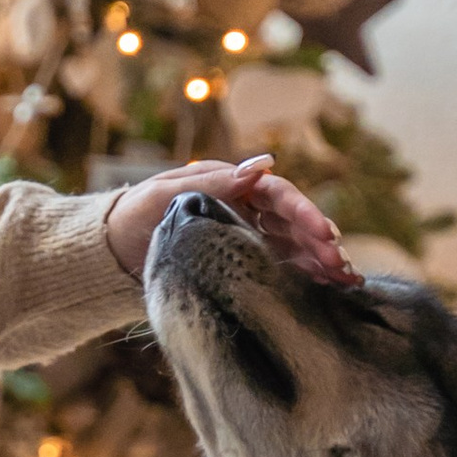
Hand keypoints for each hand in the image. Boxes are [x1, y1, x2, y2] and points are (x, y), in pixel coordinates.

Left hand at [105, 154, 356, 287]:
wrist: (108, 255)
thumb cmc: (132, 215)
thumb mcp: (166, 193)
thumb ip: (214, 183)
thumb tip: (261, 166)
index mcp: (231, 185)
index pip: (277, 194)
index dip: (303, 212)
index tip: (323, 233)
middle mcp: (245, 211)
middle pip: (292, 223)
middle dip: (321, 242)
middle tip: (342, 264)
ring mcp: (246, 240)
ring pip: (293, 248)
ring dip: (322, 262)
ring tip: (348, 280)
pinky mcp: (240, 267)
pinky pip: (280, 270)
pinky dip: (306, 278)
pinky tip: (332, 290)